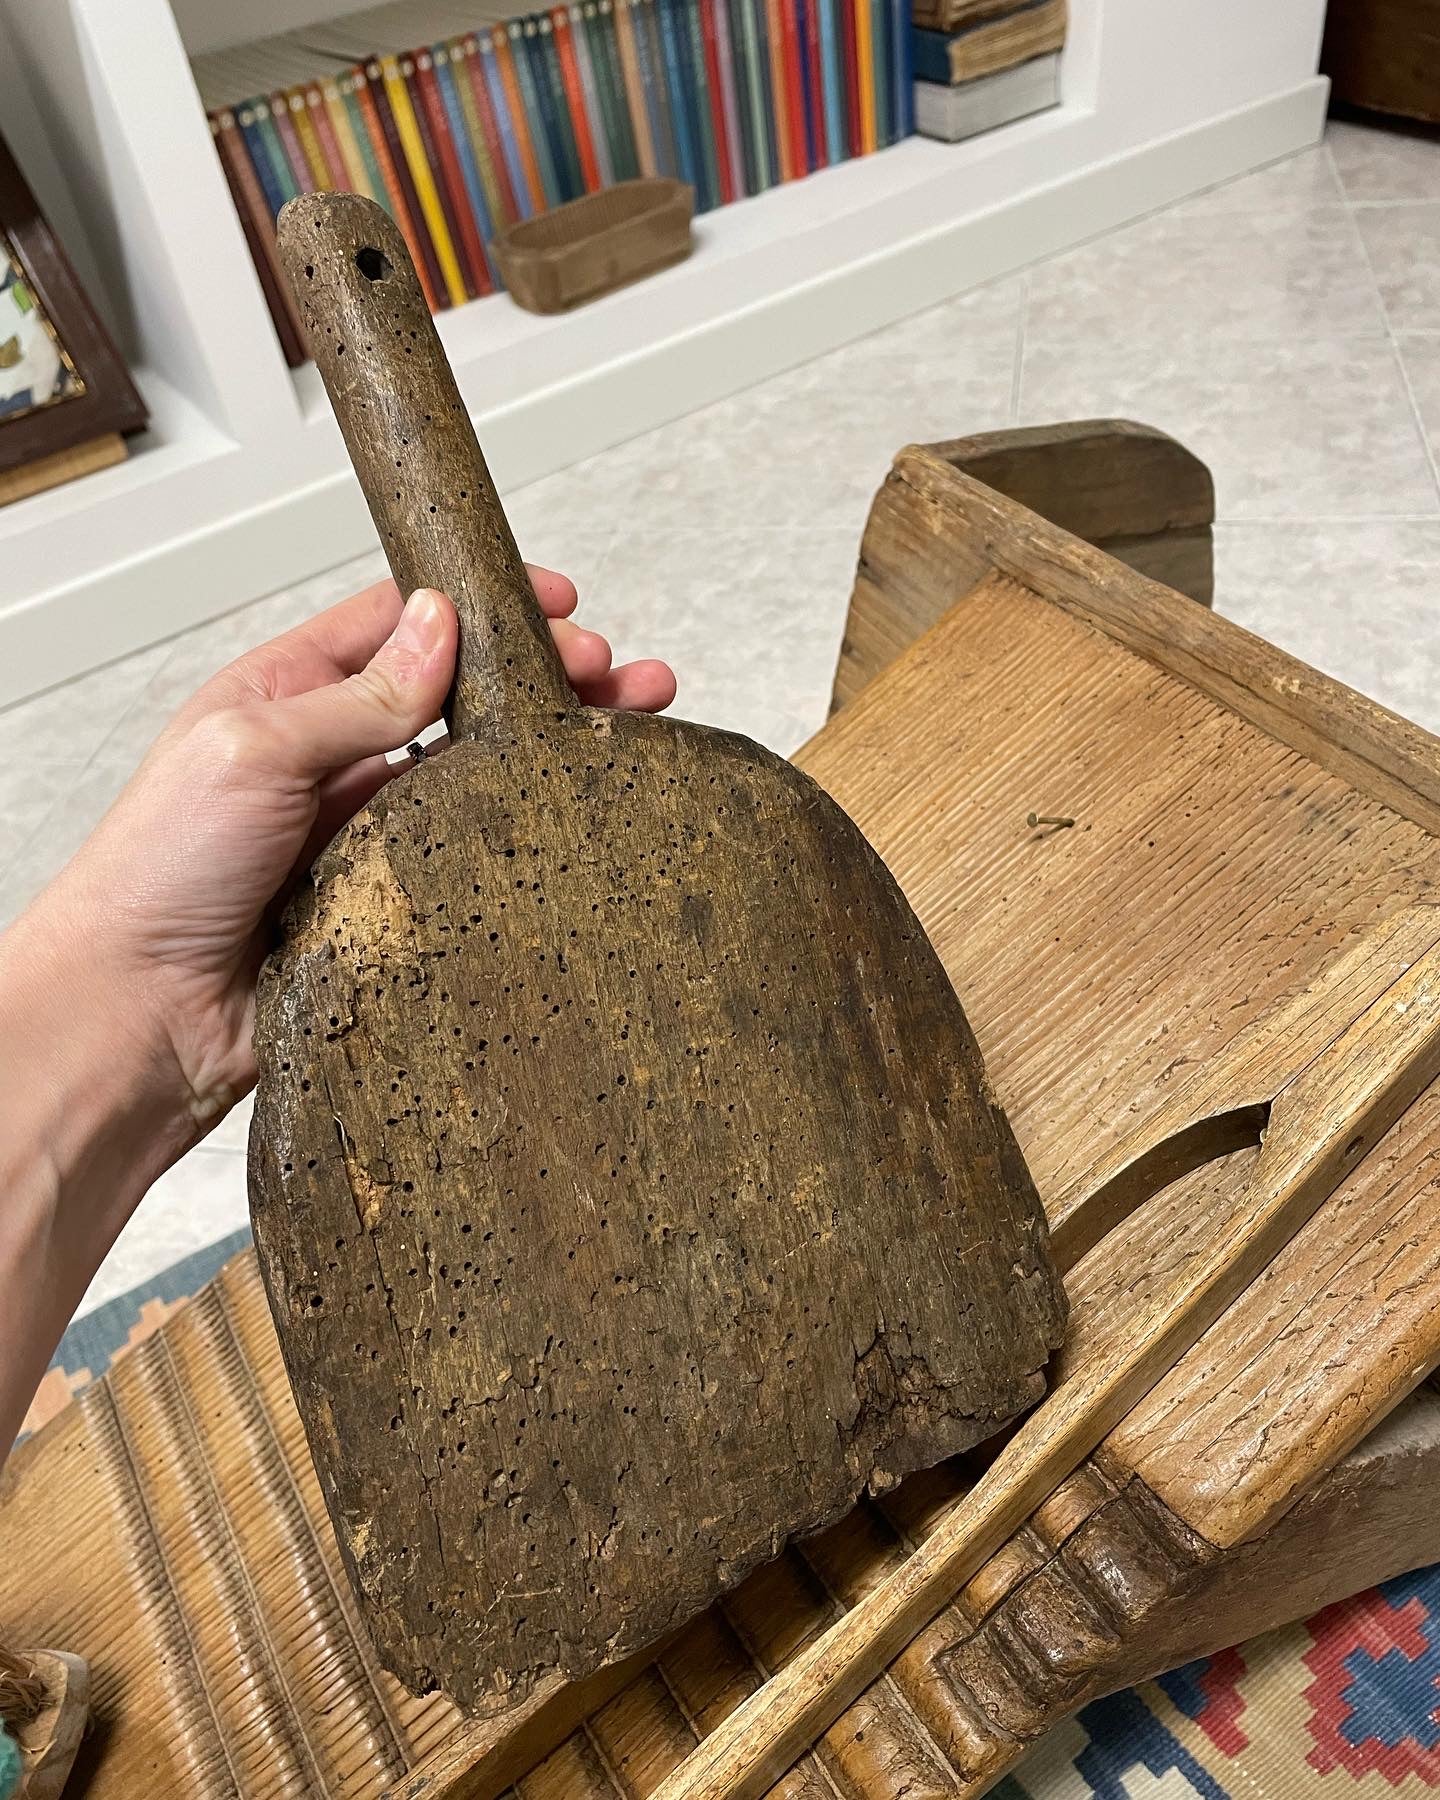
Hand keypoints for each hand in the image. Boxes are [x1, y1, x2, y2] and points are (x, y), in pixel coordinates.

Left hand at [8, 570, 674, 1149]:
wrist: (141, 1017)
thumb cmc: (159, 874)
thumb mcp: (253, 750)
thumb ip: (357, 695)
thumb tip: (440, 624)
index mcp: (287, 696)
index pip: (401, 626)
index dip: (482, 608)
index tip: (556, 606)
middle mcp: (332, 758)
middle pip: (459, 700)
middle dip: (544, 679)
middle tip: (617, 678)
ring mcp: (368, 833)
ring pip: (480, 777)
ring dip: (551, 752)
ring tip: (629, 731)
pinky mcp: (394, 903)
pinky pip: (473, 860)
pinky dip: (527, 834)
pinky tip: (572, 818)